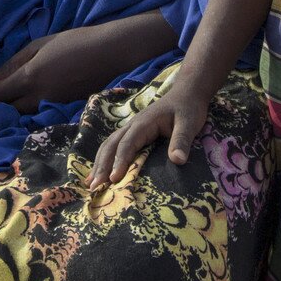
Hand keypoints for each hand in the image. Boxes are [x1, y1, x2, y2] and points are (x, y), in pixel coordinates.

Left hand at [0, 14, 173, 113]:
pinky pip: (39, 112)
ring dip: (12, 106)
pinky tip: (30, 97)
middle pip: (7, 109)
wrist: (110, 53)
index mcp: (30, 77)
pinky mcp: (63, 109)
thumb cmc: (74, 41)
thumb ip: (13, 63)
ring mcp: (53, 106)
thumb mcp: (40, 45)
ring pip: (22, 114)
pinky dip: (29, 108)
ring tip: (9, 95)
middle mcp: (39, 96)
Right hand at [88, 88, 210, 183]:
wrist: (186, 94)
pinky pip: (114, 146)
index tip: (114, 179)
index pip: (127, 144)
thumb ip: (182, 141)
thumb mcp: (189, 123)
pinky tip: (99, 172)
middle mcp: (133, 125)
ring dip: (99, 163)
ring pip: (109, 145)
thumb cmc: (188, 109)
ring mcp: (131, 129)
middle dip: (102, 165)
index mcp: (144, 123)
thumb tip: (178, 161)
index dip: (120, 161)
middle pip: (111, 145)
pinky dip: (104, 159)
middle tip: (95, 187)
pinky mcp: (133, 134)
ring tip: (91, 184)